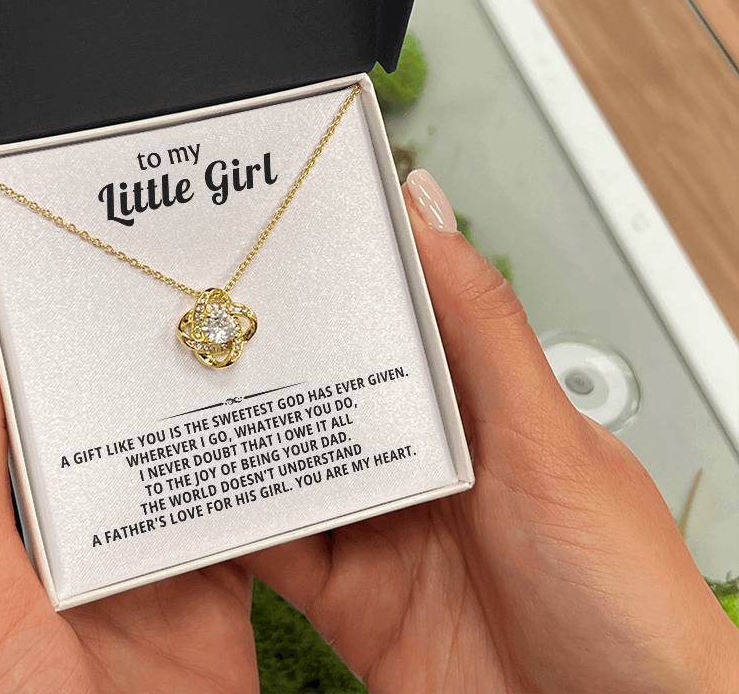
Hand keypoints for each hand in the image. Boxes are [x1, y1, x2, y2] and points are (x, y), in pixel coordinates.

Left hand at [0, 268, 256, 693]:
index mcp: (18, 496)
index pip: (37, 374)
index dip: (61, 301)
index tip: (100, 226)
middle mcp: (88, 513)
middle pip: (129, 404)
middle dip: (164, 341)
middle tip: (208, 259)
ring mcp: (159, 549)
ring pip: (195, 448)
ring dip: (224, 397)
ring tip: (263, 318)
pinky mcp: (223, 586)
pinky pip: (251, 508)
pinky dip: (273, 467)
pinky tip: (301, 413)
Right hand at [241, 170, 738, 693]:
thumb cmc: (619, 590)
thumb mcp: (545, 437)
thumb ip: (480, 323)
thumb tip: (426, 204)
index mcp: (472, 402)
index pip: (389, 312)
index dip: (333, 268)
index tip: (269, 226)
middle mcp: (420, 458)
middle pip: (327, 389)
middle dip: (268, 352)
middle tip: (202, 310)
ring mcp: (382, 526)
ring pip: (291, 465)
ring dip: (241, 439)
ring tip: (183, 394)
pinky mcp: (349, 598)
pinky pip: (276, 550)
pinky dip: (233, 527)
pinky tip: (201, 496)